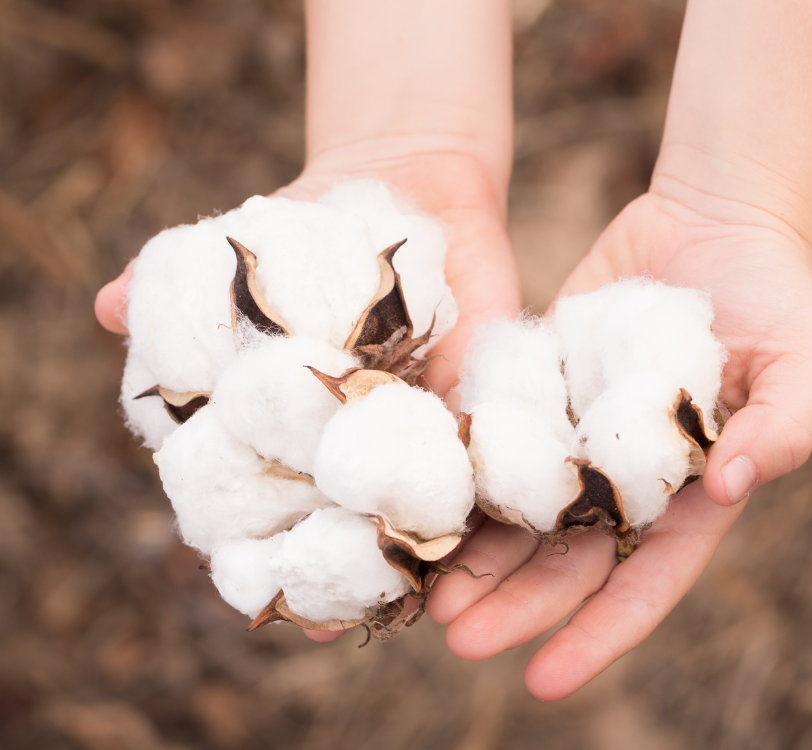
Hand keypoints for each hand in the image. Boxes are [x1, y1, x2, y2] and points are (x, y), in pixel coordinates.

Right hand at [95, 148, 521, 641]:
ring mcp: (412, 435)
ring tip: (405, 592)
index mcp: (280, 427)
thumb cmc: (314, 223)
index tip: (246, 583)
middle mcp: (345, 446)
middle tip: (333, 609)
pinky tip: (475, 534)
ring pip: (409, 513)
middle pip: (334, 526)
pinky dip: (478, 501)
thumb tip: (111, 305)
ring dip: (405, 553)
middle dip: (333, 568)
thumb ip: (179, 289)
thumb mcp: (245, 252)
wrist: (412, 186)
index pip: (255, 506)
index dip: (248, 548)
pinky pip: (482, 467)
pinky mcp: (475, 412)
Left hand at [426, 188, 811, 699]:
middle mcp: (628, 478)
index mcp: (693, 493)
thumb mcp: (808, 362)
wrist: (714, 223)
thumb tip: (730, 486)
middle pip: (569, 559)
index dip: (599, 632)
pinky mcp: (541, 390)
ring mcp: (579, 436)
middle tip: (457, 636)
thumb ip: (785, 427)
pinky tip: (424, 504)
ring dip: (478, 556)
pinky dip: (466, 475)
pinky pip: (498, 441)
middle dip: (517, 603)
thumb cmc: (778, 297)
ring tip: (427, 593)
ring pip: (522, 512)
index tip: (545, 681)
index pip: (646, 580)